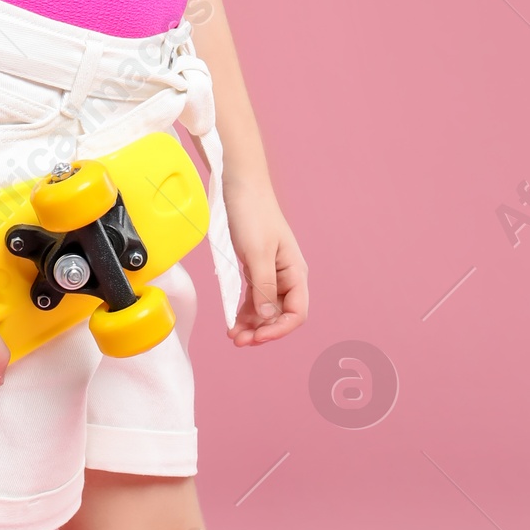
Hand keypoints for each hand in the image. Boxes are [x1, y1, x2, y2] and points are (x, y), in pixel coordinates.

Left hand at [223, 175, 307, 346]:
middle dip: (262, 331)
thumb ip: (264, 287)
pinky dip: (245, 312)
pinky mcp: (257, 269)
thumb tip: (267, 317)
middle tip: (239, 341)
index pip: (296, 313)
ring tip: (233, 335)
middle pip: (280, 315)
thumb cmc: (253, 215)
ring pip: (266, 309)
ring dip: (252, 325)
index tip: (257, 336)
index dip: (279, 329)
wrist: (242, 188)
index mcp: (295, 272)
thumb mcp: (258, 253)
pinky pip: (255, 298)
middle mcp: (287, 276)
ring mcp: (272, 274)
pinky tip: (233, 321)